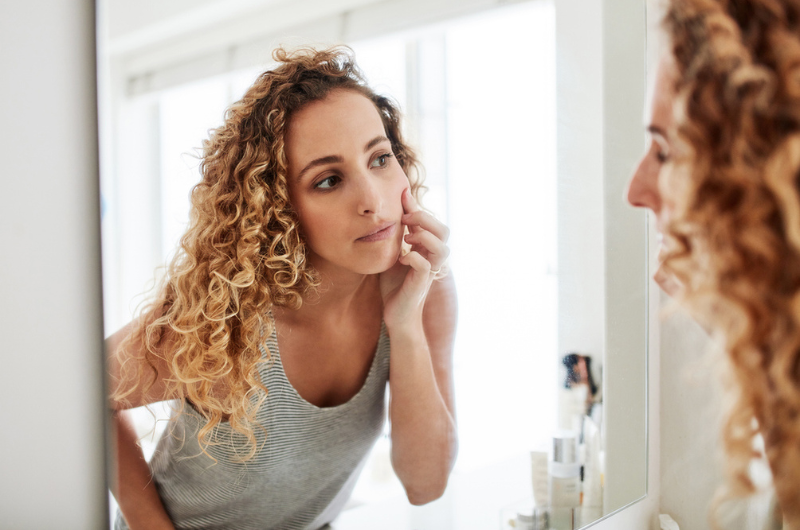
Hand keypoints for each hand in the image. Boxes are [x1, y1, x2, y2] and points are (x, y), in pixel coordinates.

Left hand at [380, 188, 449, 330]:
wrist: (396, 315)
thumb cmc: (395, 286)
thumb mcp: (393, 255)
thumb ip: (396, 237)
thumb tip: (390, 214)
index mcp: (426, 249)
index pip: (431, 222)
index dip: (417, 207)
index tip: (402, 195)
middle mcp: (432, 258)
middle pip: (444, 231)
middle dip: (425, 219)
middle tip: (405, 220)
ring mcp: (429, 271)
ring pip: (443, 249)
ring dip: (424, 238)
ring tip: (407, 239)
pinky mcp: (421, 284)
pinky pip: (425, 266)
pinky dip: (413, 258)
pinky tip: (401, 259)